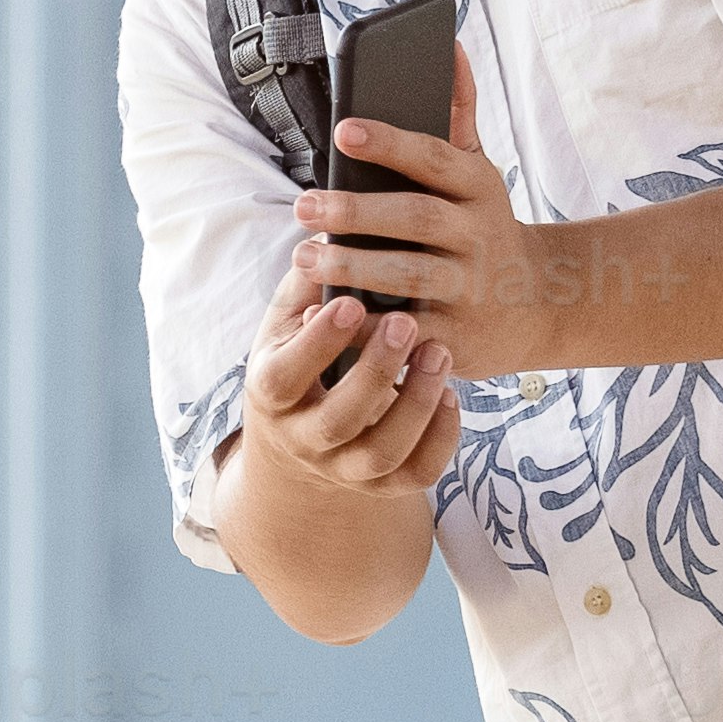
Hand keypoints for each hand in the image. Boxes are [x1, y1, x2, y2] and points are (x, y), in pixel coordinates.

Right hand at [245, 273, 462, 493]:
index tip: (351, 302)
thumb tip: (324, 237)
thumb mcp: (285, 326)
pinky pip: (416, 474)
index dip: (316, 345)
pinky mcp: (380, 485)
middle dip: (375, 371)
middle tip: (407, 320)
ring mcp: (342, 469)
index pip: (285, 377)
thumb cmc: (296, 362)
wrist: (296, 442)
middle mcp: (303, 439)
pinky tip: (451, 394)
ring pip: (381, 453)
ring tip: (440, 353)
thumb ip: (303, 288)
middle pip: (337, 420)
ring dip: (414, 404)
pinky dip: (440, 438)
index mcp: (271, 396)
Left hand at [294, 53, 567, 376]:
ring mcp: (470, 290)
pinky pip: (405, 331)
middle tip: (303, 205)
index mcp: (478, 188)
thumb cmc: (485, 225)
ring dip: (352, 268)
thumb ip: (457, 112)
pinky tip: (329, 316)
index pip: (432, 158)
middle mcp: (478, 236)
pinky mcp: (456, 339)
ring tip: (303, 258)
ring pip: (406, 277)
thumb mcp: (477, 171)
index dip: (390, 142)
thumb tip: (447, 43)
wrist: (540, 302)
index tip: (343, 131)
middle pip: (414, 219)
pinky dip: (367, 327)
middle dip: (356, 213)